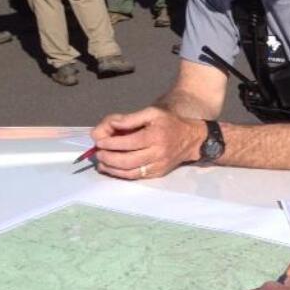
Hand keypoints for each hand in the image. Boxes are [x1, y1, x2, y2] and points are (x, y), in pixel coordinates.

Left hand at [89, 107, 203, 179]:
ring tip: (101, 162)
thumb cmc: (169, 122)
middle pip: (127, 160)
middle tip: (98, 153)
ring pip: (130, 172)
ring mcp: (158, 166)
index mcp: (156, 136)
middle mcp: (157, 153)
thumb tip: (110, 125)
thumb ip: (130, 118)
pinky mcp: (157, 174)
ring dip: (111, 168)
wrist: (191, 138)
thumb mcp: (152, 113)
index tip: (99, 141)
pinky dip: (120, 174)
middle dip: (108, 157)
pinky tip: (111, 168)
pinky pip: (135, 176)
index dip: (111, 143)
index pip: (129, 142)